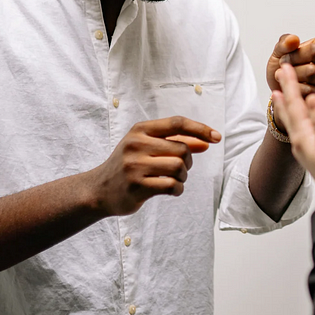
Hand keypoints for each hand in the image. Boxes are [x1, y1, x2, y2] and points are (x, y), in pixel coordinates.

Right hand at [85, 116, 220, 215]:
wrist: (98, 190)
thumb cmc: (129, 166)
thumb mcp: (147, 147)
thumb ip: (176, 142)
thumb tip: (207, 142)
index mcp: (140, 130)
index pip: (177, 123)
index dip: (200, 129)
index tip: (217, 137)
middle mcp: (136, 144)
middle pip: (182, 149)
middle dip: (188, 161)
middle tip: (181, 169)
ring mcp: (134, 166)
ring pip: (178, 167)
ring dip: (183, 176)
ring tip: (175, 180)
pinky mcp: (136, 186)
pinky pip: (171, 186)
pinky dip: (178, 189)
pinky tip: (172, 190)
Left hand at [265, 17, 314, 113]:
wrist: (281, 93)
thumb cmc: (285, 69)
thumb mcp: (280, 52)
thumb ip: (284, 43)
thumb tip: (293, 40)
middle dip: (294, 56)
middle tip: (286, 63)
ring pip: (310, 72)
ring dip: (291, 74)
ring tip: (289, 76)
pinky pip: (309, 90)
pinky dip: (294, 89)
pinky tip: (295, 89)